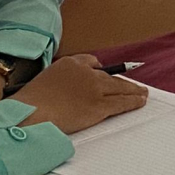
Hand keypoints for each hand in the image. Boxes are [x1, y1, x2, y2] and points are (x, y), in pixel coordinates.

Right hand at [11, 53, 149, 134]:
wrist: (32, 113)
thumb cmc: (31, 102)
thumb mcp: (44, 80)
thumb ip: (60, 79)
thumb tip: (68, 88)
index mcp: (70, 63)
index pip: (91, 62)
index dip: (100, 70)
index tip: (105, 74)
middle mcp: (86, 73)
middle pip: (109, 76)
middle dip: (123, 81)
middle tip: (134, 85)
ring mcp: (94, 89)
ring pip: (119, 88)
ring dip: (133, 90)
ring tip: (143, 93)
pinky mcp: (99, 106)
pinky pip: (121, 102)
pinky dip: (133, 102)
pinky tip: (140, 102)